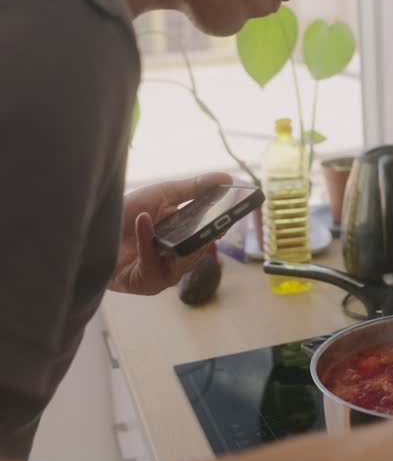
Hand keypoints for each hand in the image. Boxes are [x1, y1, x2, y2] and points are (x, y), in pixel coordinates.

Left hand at [109, 171, 232, 295]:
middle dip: (205, 236)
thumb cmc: (128, 211)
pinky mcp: (144, 283)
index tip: (232, 212)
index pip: (208, 235)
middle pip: (199, 252)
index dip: (219, 225)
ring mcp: (162, 274)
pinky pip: (152, 265)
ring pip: (182, 263)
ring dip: (179, 241)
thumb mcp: (164, 193)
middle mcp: (176, 259)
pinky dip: (147, 242)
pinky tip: (143, 220)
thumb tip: (228, 177)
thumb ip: (195, 187)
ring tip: (174, 217)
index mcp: (184, 238)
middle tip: (213, 220)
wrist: (92, 226)